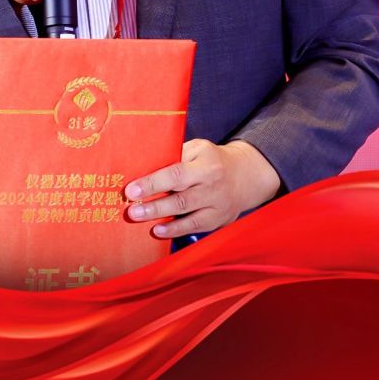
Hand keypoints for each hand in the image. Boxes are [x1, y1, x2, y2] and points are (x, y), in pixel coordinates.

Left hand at [125, 139, 280, 237]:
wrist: (246, 175)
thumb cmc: (213, 160)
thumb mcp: (198, 149)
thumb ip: (176, 156)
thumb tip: (145, 167)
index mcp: (206, 164)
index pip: (176, 174)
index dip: (152, 183)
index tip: (131, 190)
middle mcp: (213, 186)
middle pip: (180, 198)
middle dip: (153, 205)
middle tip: (132, 210)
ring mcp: (217, 205)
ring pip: (186, 215)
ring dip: (161, 218)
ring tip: (139, 218)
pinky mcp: (218, 220)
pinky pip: (194, 226)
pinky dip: (176, 230)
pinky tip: (159, 230)